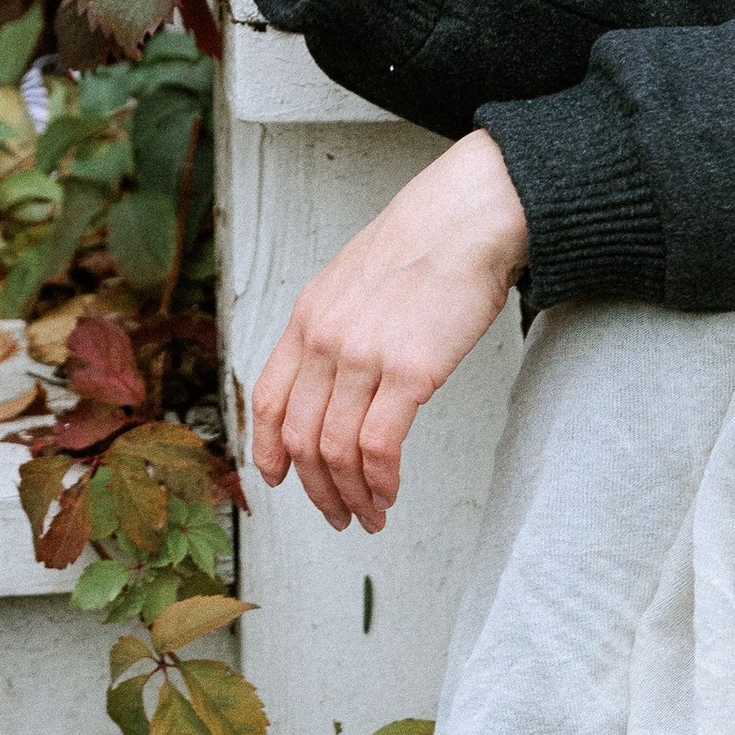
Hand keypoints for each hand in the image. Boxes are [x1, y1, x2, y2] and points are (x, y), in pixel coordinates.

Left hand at [250, 127, 527, 534]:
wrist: (467, 218)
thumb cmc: (422, 246)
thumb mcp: (350, 280)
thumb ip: (332, 327)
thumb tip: (329, 378)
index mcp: (306, 318)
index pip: (268, 401)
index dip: (269, 450)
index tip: (280, 480)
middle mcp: (324, 340)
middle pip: (300, 437)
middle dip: (316, 490)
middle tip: (337, 515)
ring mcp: (363, 357)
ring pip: (336, 450)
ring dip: (352, 495)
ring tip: (370, 514)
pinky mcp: (410, 371)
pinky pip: (379, 446)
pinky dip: (381, 480)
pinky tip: (390, 491)